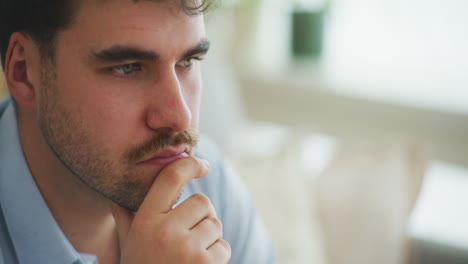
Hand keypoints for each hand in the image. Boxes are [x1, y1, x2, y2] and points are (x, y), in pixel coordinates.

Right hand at [110, 157, 230, 263]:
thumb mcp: (127, 243)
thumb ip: (125, 218)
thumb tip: (117, 195)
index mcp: (145, 220)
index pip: (171, 178)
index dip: (190, 164)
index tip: (202, 165)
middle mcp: (166, 231)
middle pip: (202, 202)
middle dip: (201, 216)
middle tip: (187, 235)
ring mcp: (187, 249)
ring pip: (215, 224)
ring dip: (208, 237)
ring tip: (189, 255)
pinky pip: (224, 246)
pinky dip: (217, 255)